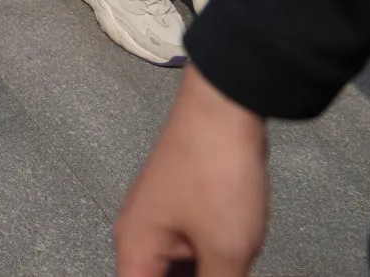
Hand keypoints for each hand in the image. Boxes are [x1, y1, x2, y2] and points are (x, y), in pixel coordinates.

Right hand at [113, 65, 267, 276]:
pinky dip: (208, 270)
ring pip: (175, 272)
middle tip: (227, 273)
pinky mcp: (182, 209)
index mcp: (135, 247)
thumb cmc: (216, 178)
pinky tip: (233, 267)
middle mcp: (138, 235)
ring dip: (205, 276)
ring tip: (233, 267)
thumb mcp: (226, 251)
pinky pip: (188, 256)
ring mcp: (161, 220)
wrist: (225, 108)